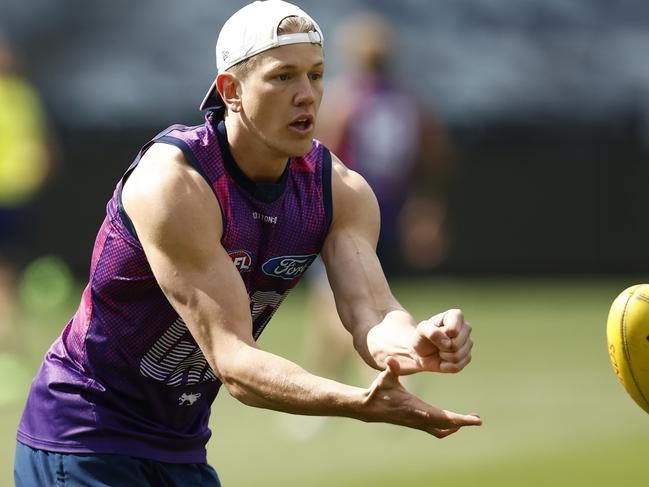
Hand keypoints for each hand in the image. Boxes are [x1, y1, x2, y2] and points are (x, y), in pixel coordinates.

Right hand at [361, 357, 480, 437]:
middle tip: (477, 419)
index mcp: (416, 408)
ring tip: (468, 420)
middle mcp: (418, 419)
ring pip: (441, 430)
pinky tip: (452, 422)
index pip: (443, 417)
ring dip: (455, 426)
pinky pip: (435, 430)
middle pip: (446, 425)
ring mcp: (417, 424)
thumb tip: (390, 360)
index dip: (460, 419)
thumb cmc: (378, 390)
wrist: (369, 408)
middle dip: (462, 422)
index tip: (475, 420)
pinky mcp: (415, 424)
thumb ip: (391, 369)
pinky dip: (446, 427)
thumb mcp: (385, 378)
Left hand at [411, 308, 472, 373]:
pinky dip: (446, 366)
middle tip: (436, 344)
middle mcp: (466, 328)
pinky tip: (442, 361)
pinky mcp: (467, 357)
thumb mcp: (422, 330)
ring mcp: (468, 343)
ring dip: (444, 357)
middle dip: (442, 347)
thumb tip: (448, 343)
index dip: (441, 335)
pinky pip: (458, 366)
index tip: (434, 332)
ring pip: (458, 356)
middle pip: (456, 344)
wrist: (420, 352)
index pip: (453, 330)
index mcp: (456, 316)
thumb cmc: (422, 337)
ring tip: (439, 351)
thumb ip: (432, 332)